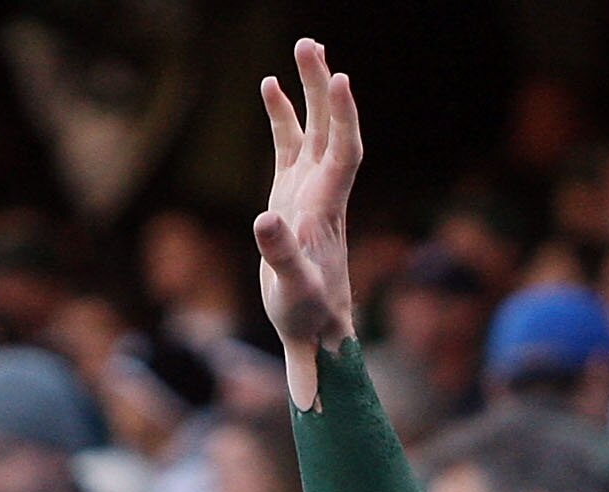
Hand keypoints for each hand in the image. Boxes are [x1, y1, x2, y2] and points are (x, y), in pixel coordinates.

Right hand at [253, 39, 361, 398]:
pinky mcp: (290, 197)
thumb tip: (264, 220)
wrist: (316, 330)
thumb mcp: (293, 290)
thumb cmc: (308, 316)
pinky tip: (270, 85)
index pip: (343, 152)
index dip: (344, 116)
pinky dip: (282, 116)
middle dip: (322, 87)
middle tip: (311, 44)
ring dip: (308, 90)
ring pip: (313, 130)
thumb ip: (281, 256)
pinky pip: (288, 146)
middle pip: (330, 129)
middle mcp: (323, 192)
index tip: (339, 79)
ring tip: (303, 47)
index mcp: (327, 209)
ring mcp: (307, 191)